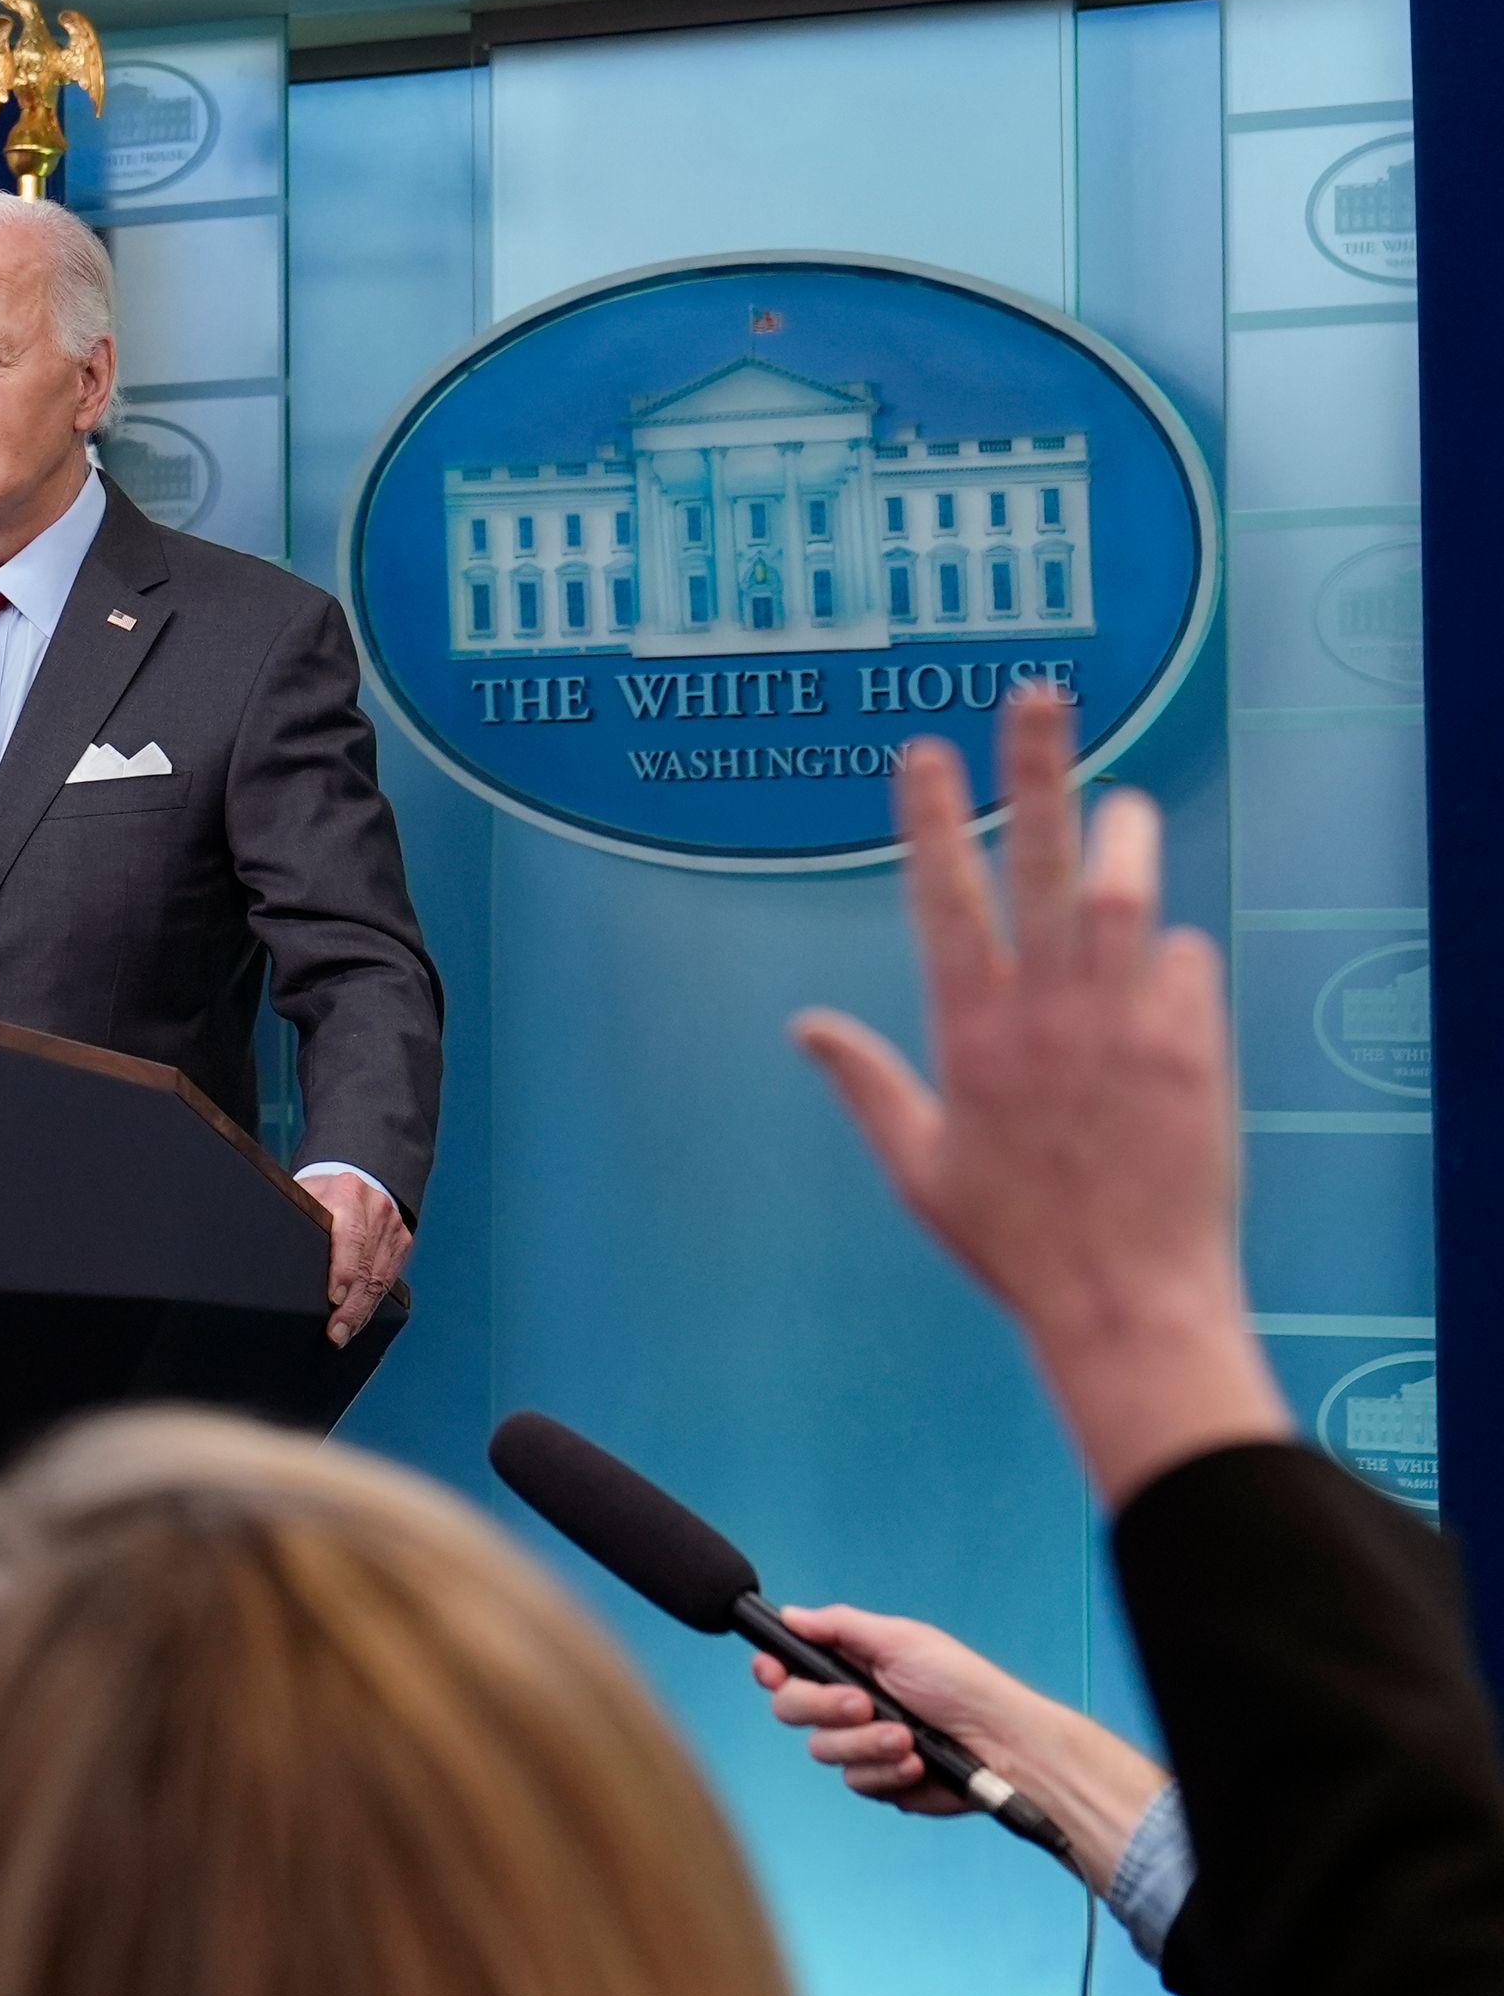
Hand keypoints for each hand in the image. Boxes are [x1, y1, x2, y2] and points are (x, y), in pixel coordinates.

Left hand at [306, 1168, 411, 1348]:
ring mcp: (392, 1225)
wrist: (354, 1182)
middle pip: (366, 1265)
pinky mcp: (402, 1241)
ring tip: (343, 1334)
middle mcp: (375, 1208)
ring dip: (361, 1311)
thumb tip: (270, 1257)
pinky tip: (358, 1321)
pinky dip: (372, 1304)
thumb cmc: (319, 1195)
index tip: (334, 1298)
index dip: (343, 1270)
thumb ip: (296, 1220)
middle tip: (335, 1332)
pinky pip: (388, 1280)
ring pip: (379, 1278)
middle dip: (350, 1305)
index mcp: (347, 1192)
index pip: (350, 1236)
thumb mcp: (303, 1198)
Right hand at [751, 1603, 1048, 1816]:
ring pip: (823, 1750)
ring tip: (907, 1738)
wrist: (1005, 1746)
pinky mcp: (881, 1781)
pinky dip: (887, 1772)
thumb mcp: (902, 1640)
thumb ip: (839, 1627)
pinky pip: (856, 1782)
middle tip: (863, 1703)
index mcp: (850, 1666)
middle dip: (824, 1707)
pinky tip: (917, 1764)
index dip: (772, 1670)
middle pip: (791, 1709)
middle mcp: (849, 1706)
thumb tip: (790, 1615)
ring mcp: (863, 1745)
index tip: (774, 1672)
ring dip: (866, 1743)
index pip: (788, 1667)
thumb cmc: (964, 1686)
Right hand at [791, 690, 1289, 1507]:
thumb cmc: (1014, 1242)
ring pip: (1125, 892)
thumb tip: (805, 1026)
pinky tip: (1162, 976)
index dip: (930, 821)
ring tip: (1124, 804)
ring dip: (1124, 836)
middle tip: (1037, 698)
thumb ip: (866, 1084)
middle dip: (1034, 772)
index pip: (942, 901)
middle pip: (1036, 864)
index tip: (923, 753)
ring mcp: (1122, 1024)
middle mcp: (1044, 1014)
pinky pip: (1184, 962)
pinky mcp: (1191, 1045)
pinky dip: (1172, 953)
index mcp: (969, 1036)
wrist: (1126, 1297)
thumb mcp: (918, 1167)